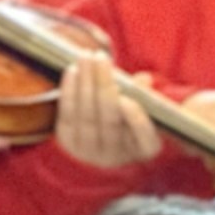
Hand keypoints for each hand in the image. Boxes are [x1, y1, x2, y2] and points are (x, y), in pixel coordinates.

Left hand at [51, 49, 160, 170]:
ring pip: (87, 116)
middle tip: (101, 58)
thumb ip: (147, 95)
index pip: (145, 139)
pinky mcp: (69, 143)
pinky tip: (72, 71)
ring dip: (85, 83)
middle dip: (104, 87)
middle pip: (110, 122)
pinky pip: (67, 115)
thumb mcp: (146, 107)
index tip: (127, 100)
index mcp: (145, 150)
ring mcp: (91, 152)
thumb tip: (144, 80)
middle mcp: (118, 157)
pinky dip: (69, 91)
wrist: (101, 135)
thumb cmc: (130, 117)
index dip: (136, 121)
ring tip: (85, 57)